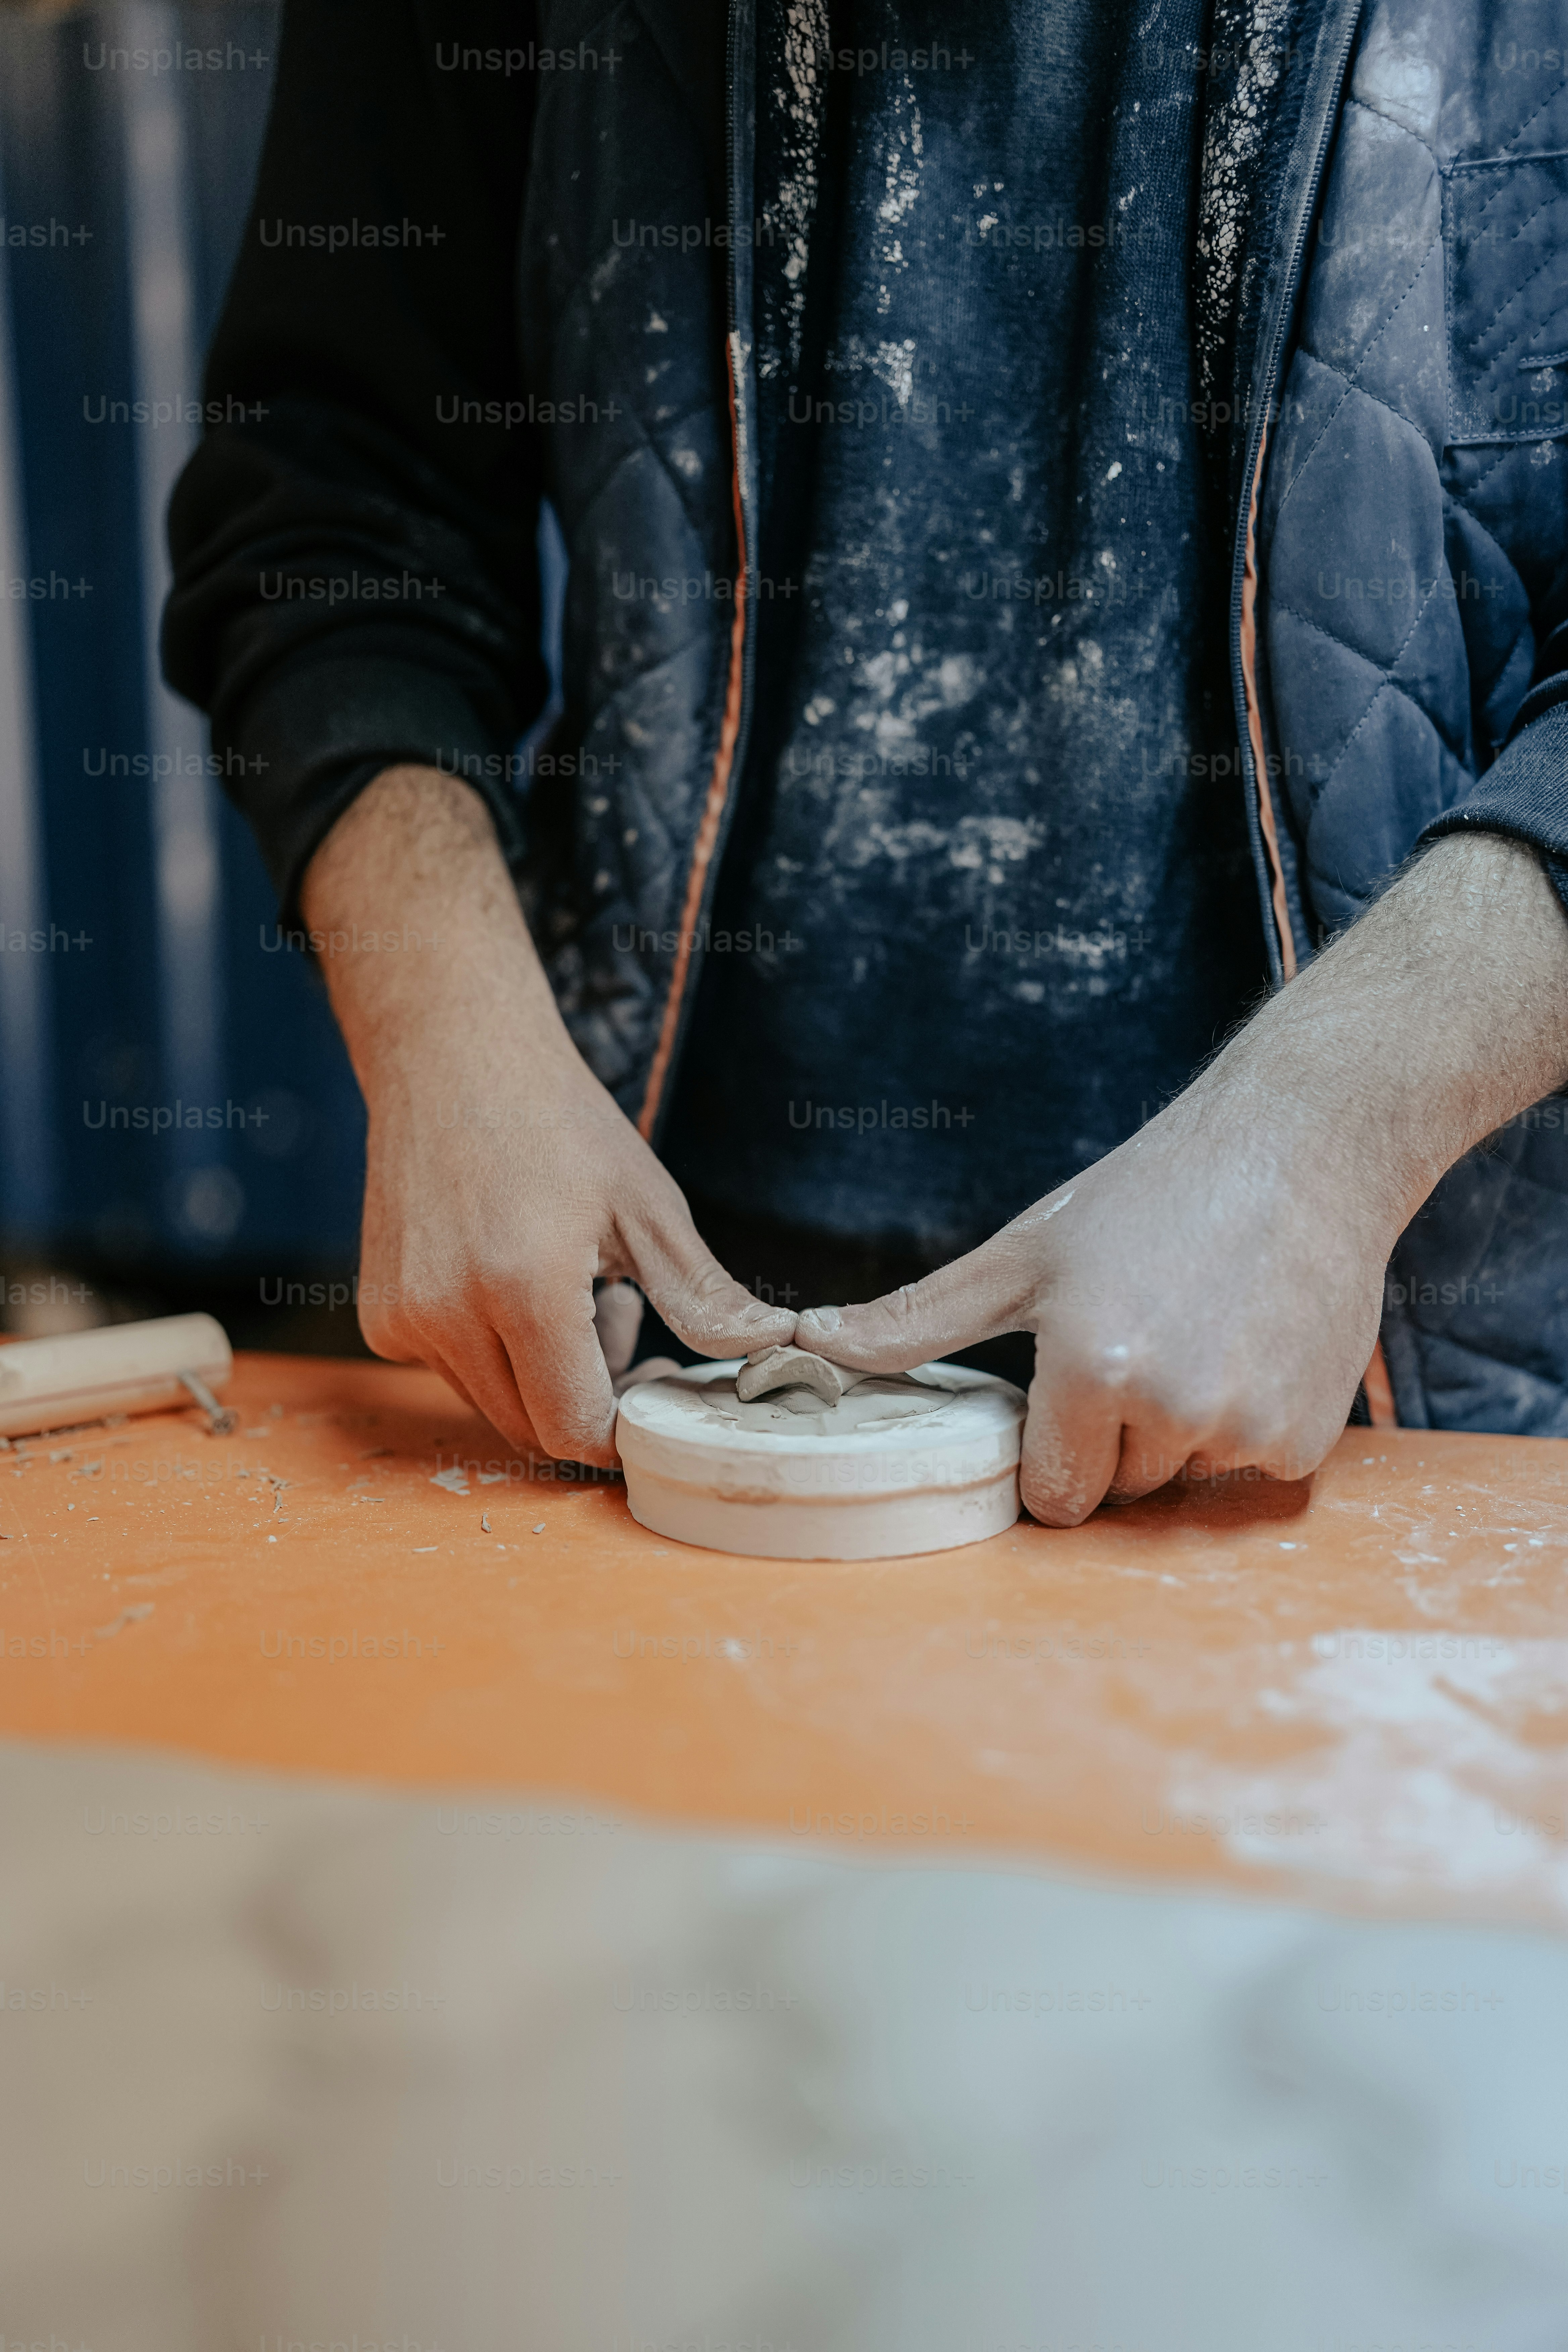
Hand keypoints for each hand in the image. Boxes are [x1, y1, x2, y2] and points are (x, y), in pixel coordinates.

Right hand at [302, 766, 793, 1463]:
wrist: (450, 1056)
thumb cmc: (555, 1120)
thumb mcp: (645, 1203)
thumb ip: (701, 1293)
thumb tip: (768, 1347)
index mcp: (521, 1288)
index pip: (575, 1427)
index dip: (625, 1428)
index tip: (656, 1380)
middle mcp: (448, 1314)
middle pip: (534, 1429)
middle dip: (591, 1399)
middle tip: (622, 1317)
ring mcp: (404, 1318)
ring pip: (495, 1405)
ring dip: (545, 1377)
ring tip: (574, 1290)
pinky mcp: (382, 1316)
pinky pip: (455, 1372)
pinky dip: (498, 1353)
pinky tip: (517, 1281)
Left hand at [797, 834, 1567, 1523]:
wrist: (1301, 1149)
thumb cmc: (1150, 1195)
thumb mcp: (1024, 1254)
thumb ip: (919, 1318)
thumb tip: (813, 1344)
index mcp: (1093, 1373)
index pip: (1053, 1496)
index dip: (1054, 1451)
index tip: (1072, 1389)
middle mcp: (1173, 1412)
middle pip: (1119, 1490)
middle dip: (1118, 1436)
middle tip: (1141, 1339)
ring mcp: (1249, 1430)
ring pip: (1186, 1480)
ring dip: (1183, 1430)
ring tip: (1197, 1331)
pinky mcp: (1310, 1439)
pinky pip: (1252, 1469)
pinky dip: (1246, 1424)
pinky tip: (1248, 1344)